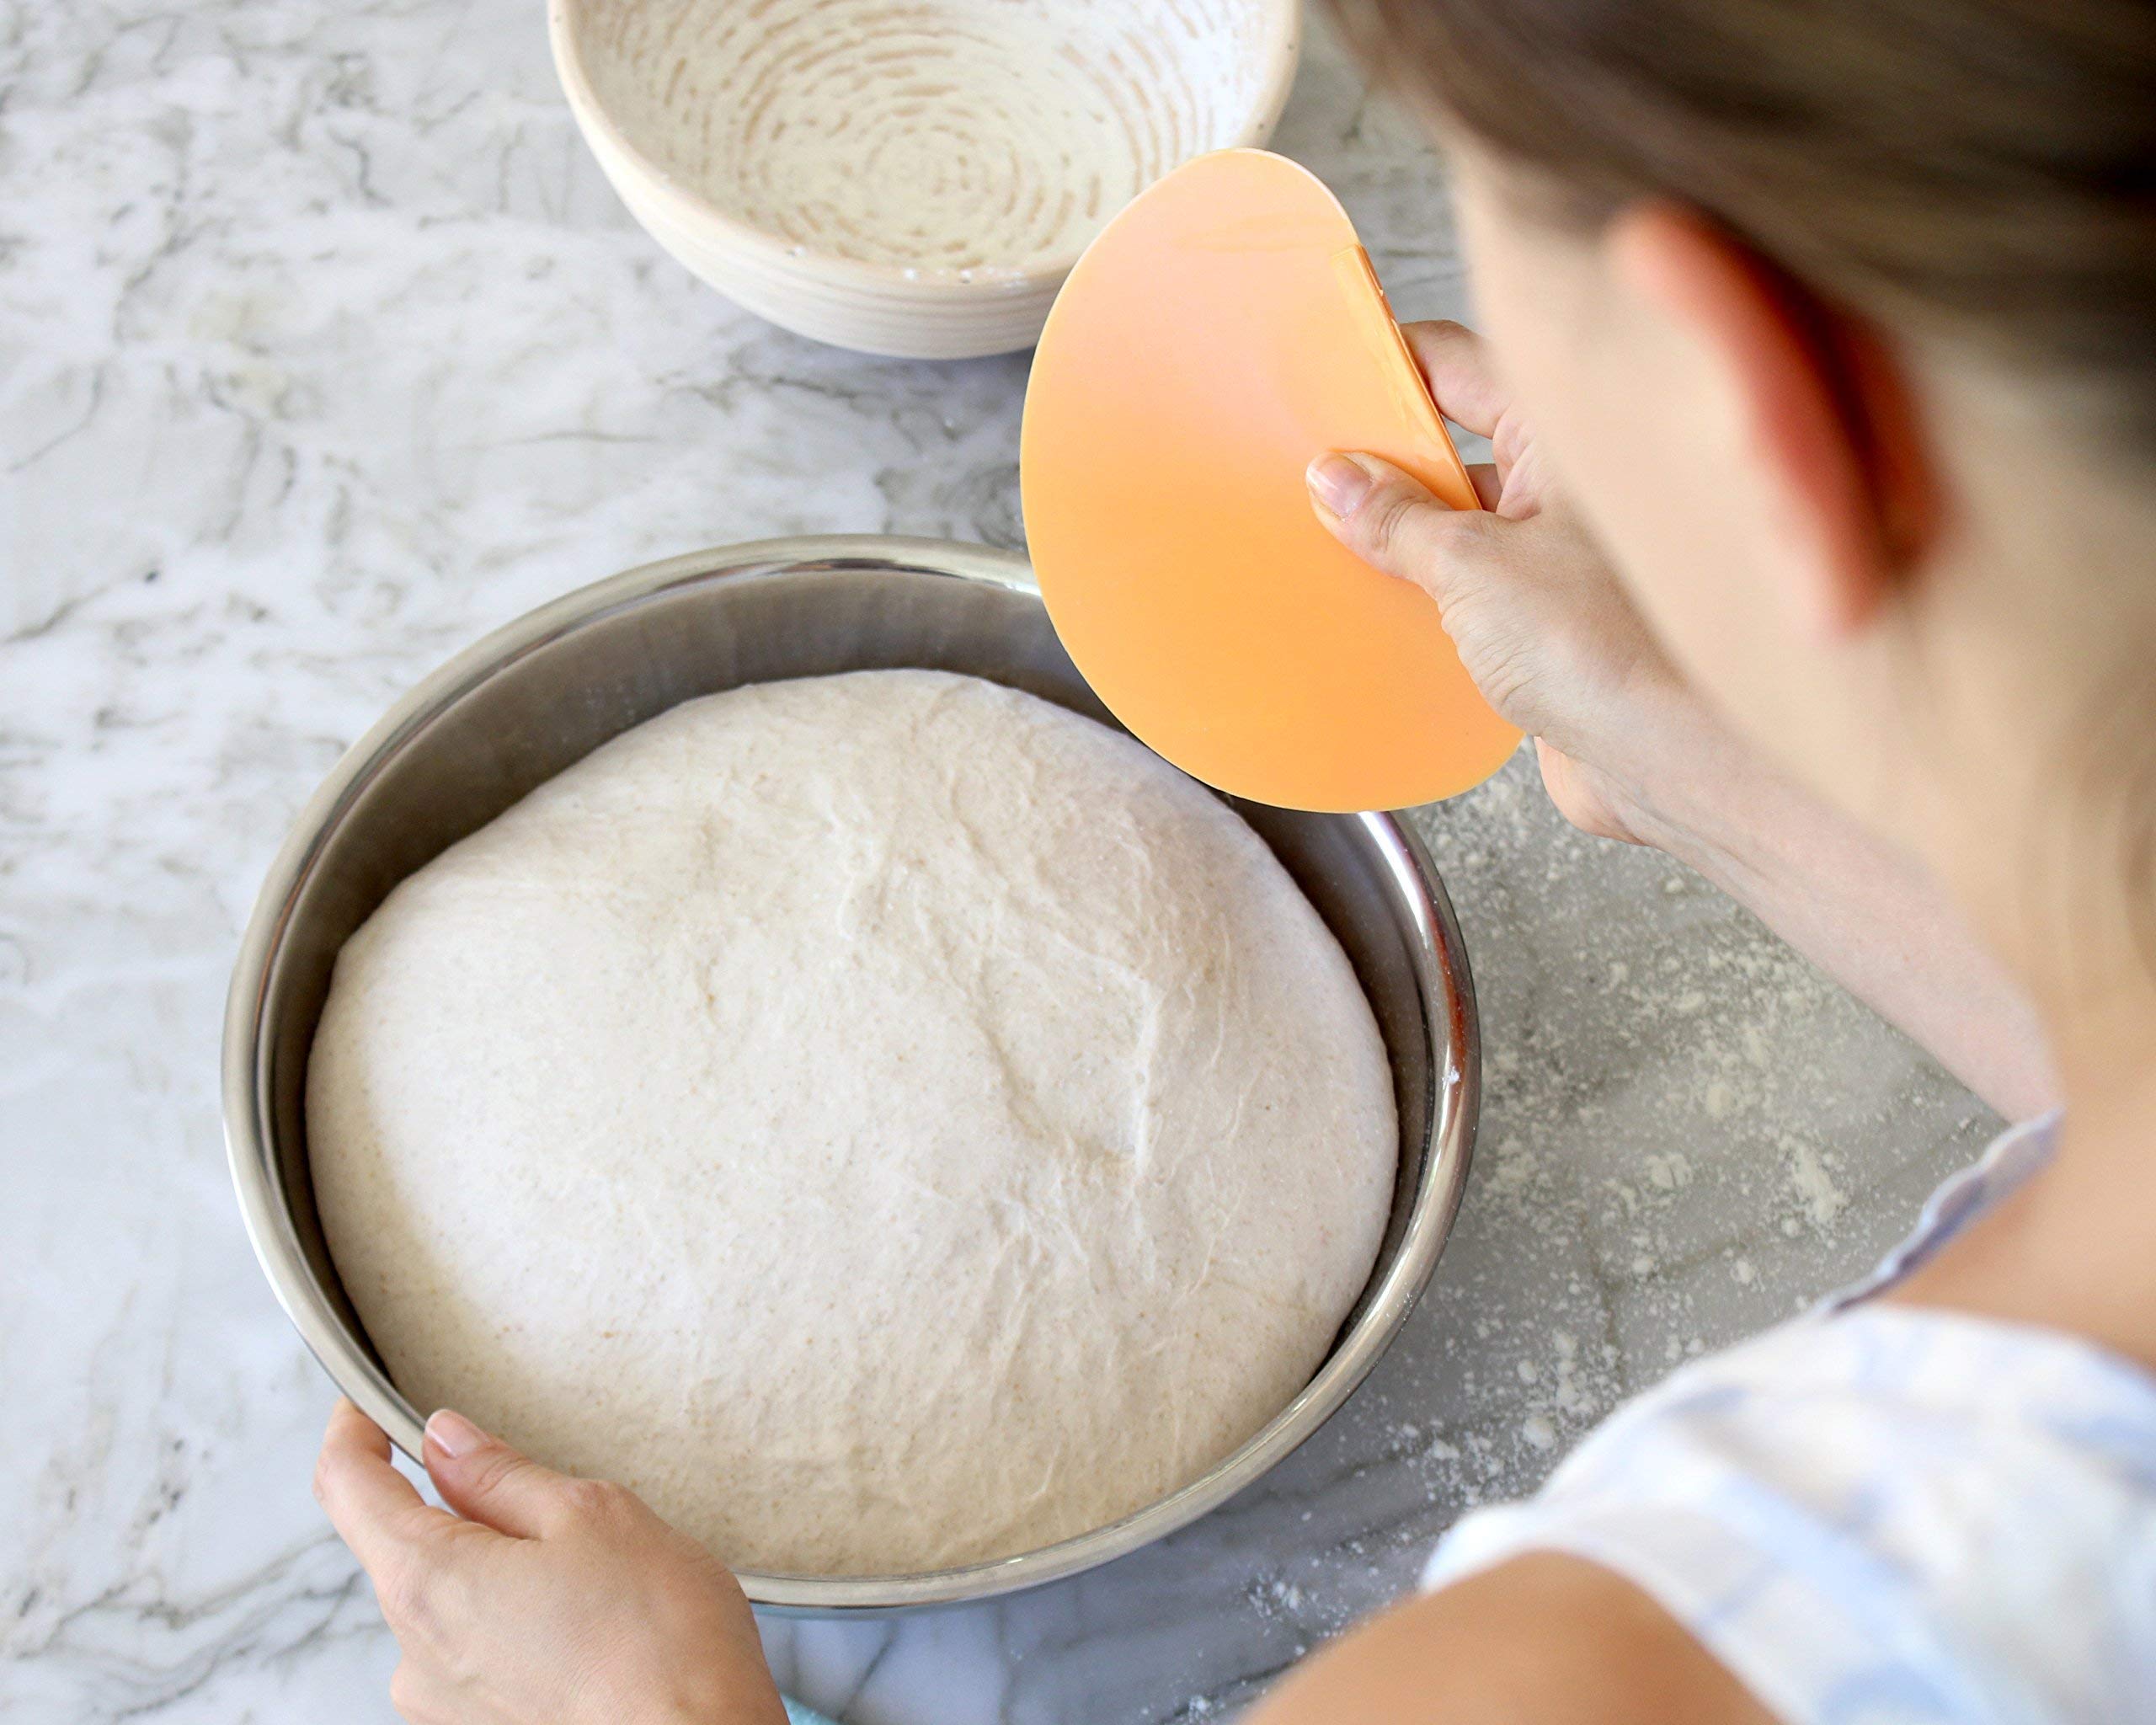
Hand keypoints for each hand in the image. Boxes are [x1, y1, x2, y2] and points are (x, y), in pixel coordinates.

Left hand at [314, 1398, 786, 1724]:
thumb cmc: (659, 1638)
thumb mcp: (588, 1515)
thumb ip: (500, 1474)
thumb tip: (444, 1439)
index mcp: (429, 1581)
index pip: (347, 1487)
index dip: (353, 1431)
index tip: (368, 1404)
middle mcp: (414, 1652)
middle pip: (403, 1545)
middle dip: (461, 1506)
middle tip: (555, 1498)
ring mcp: (442, 1702)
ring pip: (447, 1598)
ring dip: (497, 1566)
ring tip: (594, 1577)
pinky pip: (474, 1648)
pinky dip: (515, 1618)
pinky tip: (588, 1624)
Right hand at [1305, 319, 1705, 844]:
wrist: (1673, 760)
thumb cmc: (1608, 645)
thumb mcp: (1472, 566)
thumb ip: (1397, 520)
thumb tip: (1337, 477)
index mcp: (1563, 435)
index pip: (1461, 367)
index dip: (1392, 365)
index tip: (1327, 374)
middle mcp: (1568, 486)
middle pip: (1457, 445)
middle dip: (1384, 461)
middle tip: (1309, 469)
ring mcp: (1560, 556)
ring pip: (1462, 525)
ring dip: (1401, 538)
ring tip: (1325, 543)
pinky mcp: (1549, 625)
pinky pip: (1471, 592)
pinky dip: (1425, 597)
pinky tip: (1373, 608)